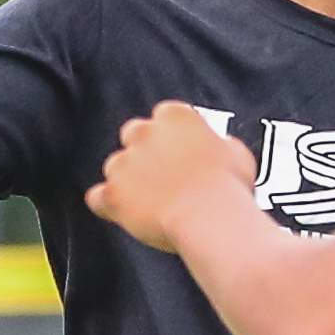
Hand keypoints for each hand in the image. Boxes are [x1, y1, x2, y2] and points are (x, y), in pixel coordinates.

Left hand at [81, 101, 257, 252]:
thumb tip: (217, 147)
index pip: (164, 117)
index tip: (181, 153)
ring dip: (128, 181)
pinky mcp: (113, 194)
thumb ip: (218, 144)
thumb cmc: (229, 187)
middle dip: (144, 152)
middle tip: (163, 176)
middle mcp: (143, 133)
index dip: (172, 137)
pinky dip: (107, 205)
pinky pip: (97, 198)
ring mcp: (124, 163)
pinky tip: (121, 214)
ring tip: (150, 203)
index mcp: (174, 116)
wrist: (211, 218)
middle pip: (134, 135)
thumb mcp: (236, 153)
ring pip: (115, 167)